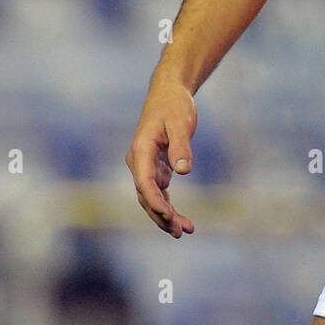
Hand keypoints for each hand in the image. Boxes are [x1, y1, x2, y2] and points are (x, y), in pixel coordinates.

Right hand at [126, 76, 197, 237]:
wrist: (169, 93)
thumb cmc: (174, 105)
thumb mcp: (180, 122)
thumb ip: (181, 145)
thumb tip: (183, 170)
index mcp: (141, 149)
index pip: (144, 181)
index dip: (155, 200)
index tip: (168, 215)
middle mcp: (139, 161)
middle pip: (146, 195)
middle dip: (161, 215)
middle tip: (180, 231)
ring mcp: (146, 166)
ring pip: (152, 197)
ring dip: (165, 215)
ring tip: (185, 231)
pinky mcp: (156, 168)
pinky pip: (159, 192)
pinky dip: (168, 206)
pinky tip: (181, 220)